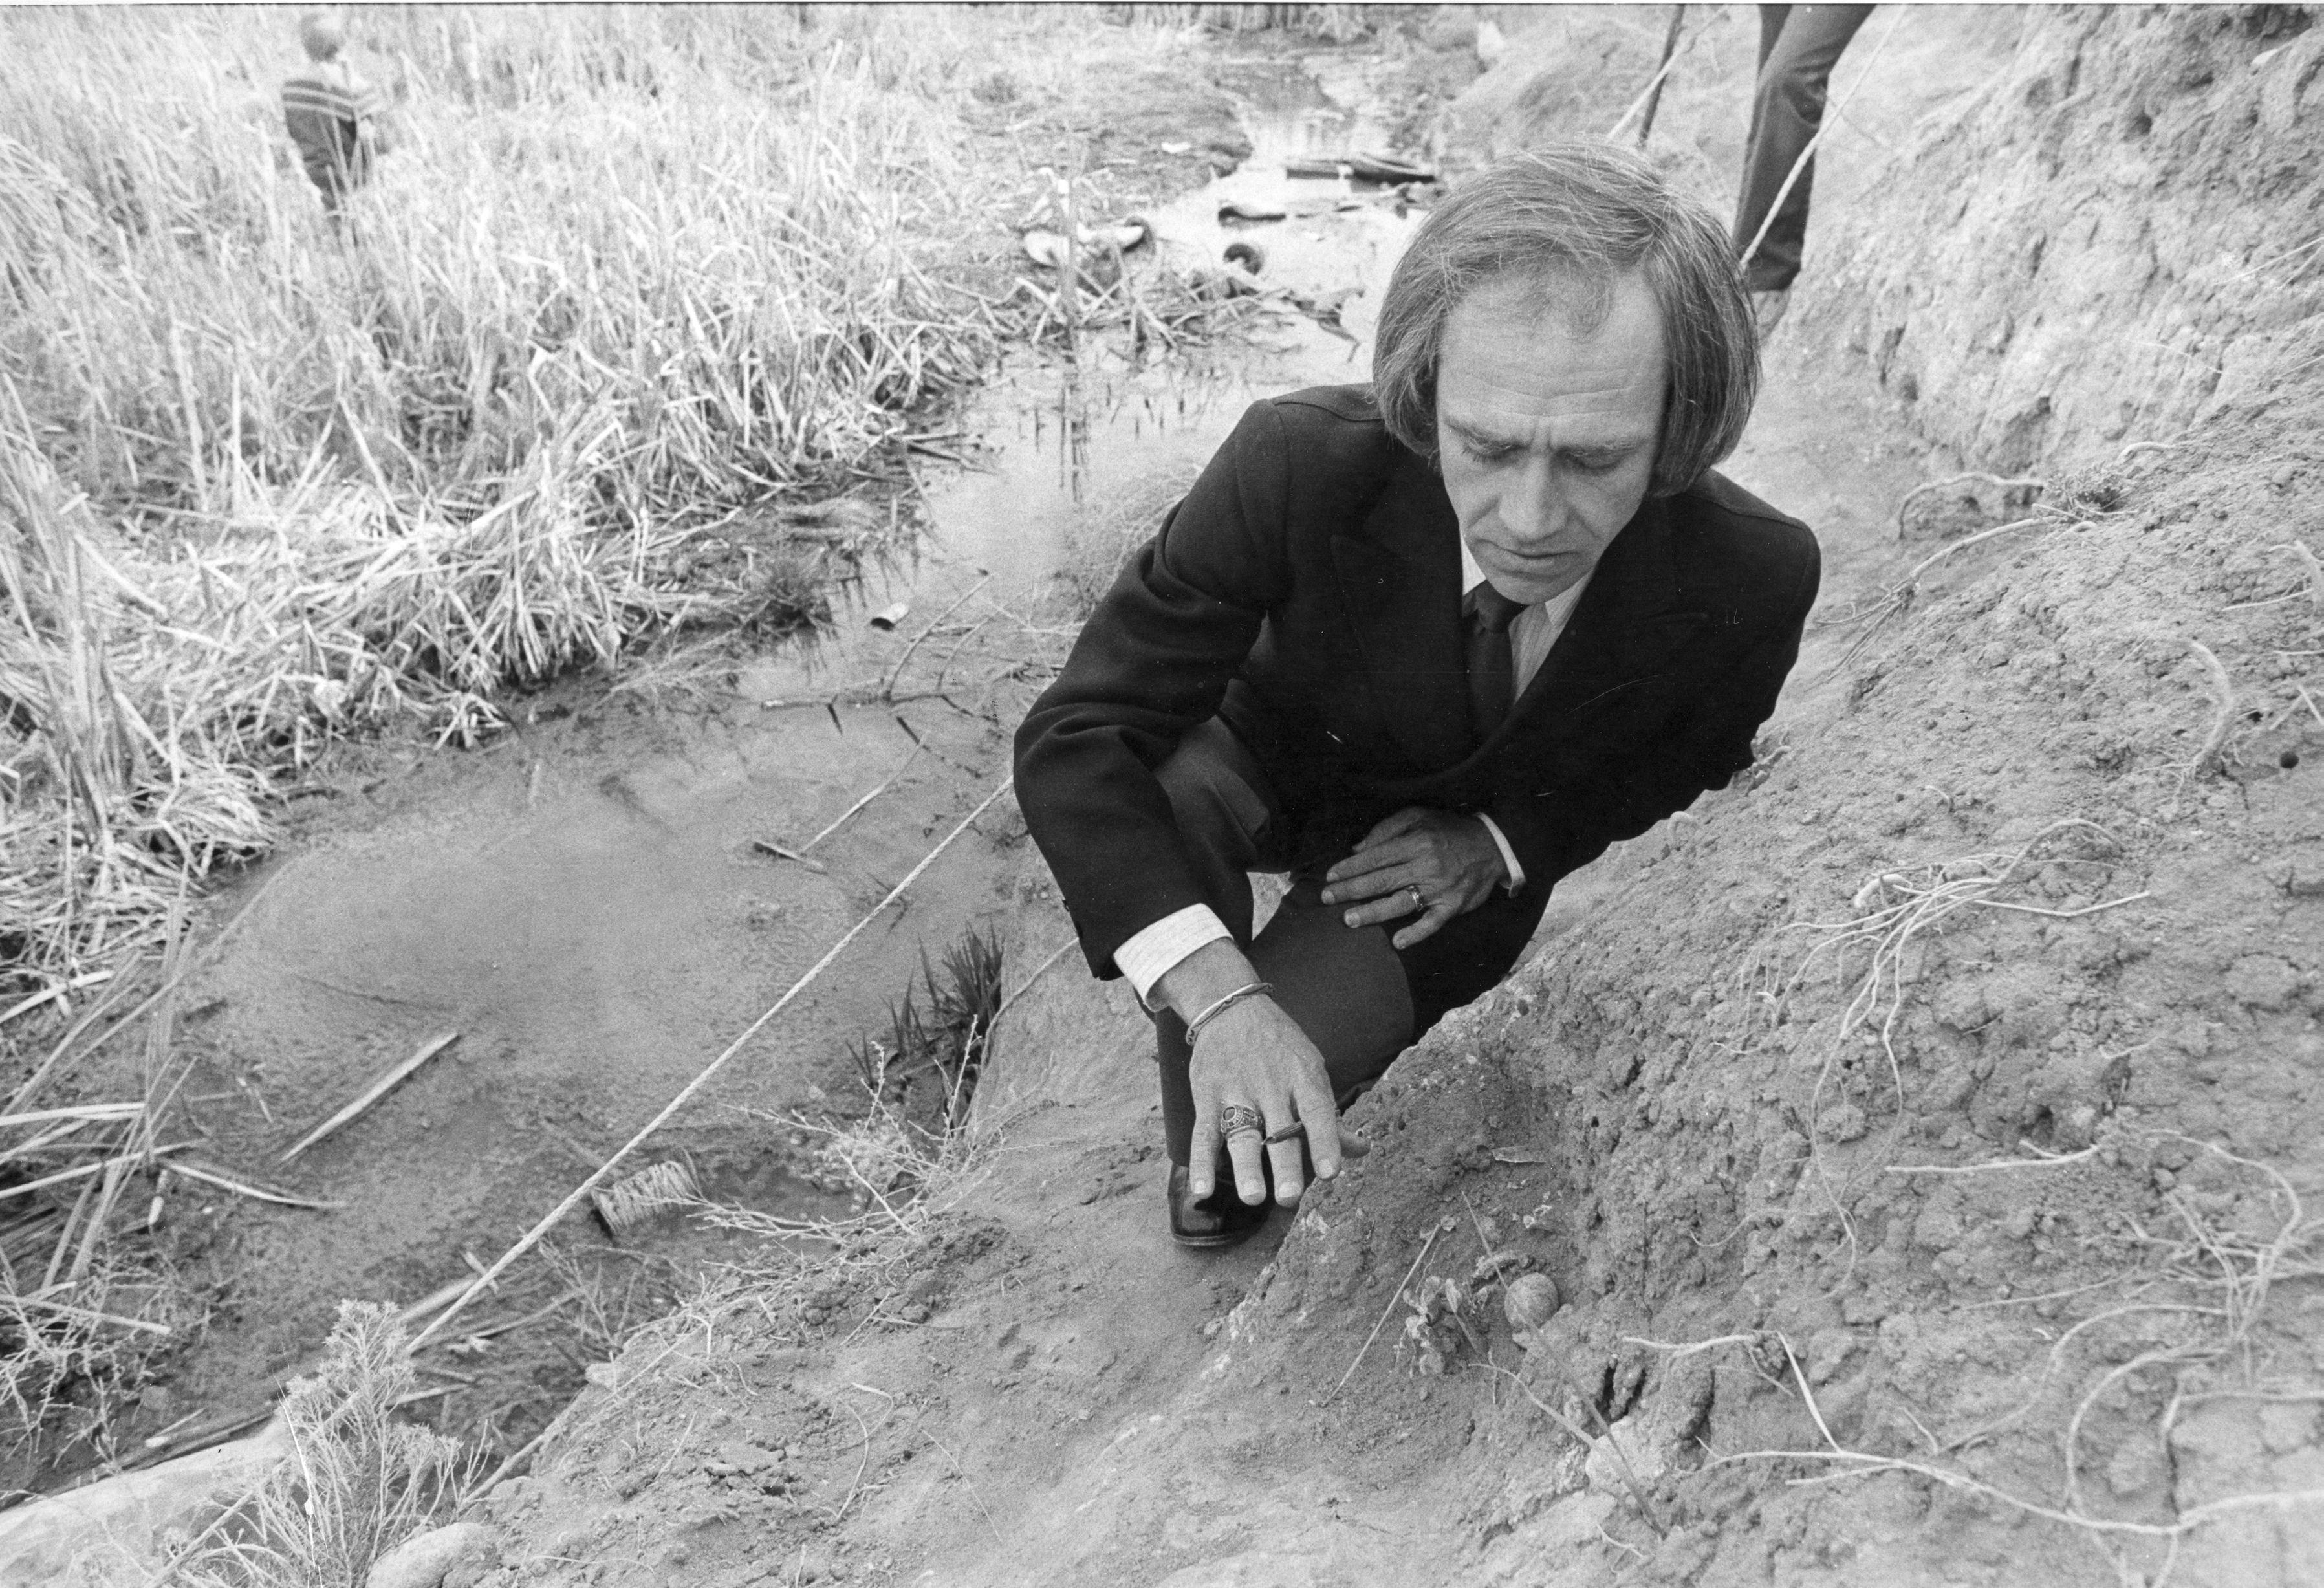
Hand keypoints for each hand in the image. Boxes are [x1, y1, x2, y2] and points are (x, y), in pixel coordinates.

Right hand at [1159, 942, 1369, 1207]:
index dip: (1325, 1142)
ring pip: (1242, 1134)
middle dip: (1286, 1165)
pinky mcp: (1207, 1097)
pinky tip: (1202, 1191)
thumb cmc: (1279, 1047)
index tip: (1331, 1173)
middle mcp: (1271, 1087)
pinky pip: (1203, 1133)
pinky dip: (1201, 1163)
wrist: (1231, 1008)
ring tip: (1253, 1198)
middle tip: (1290, 1197)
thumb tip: (1361, 1150)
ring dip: (1247, 1167)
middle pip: (1280, 1131)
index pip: (1317, 1113)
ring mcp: (1237, 1092)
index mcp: (1303, 1079)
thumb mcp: (1310, 1069)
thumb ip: (1330, 1116)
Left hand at [1319, 806, 1506, 949]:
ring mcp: (1440, 889)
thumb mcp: (1419, 816)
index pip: (1375, 857)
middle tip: (1327, 898)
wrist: (1493, 846)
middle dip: (1351, 890)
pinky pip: (1432, 923)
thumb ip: (1387, 828)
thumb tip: (1358, 848)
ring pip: (1400, 903)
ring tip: (1349, 920)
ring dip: (1373, 913)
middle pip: (1381, 881)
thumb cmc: (1449, 830)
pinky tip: (1397, 942)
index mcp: (1416, 841)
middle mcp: (1426, 865)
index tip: (1330, 876)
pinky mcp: (1453, 906)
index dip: (1350, 867)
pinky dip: (1415, 933)